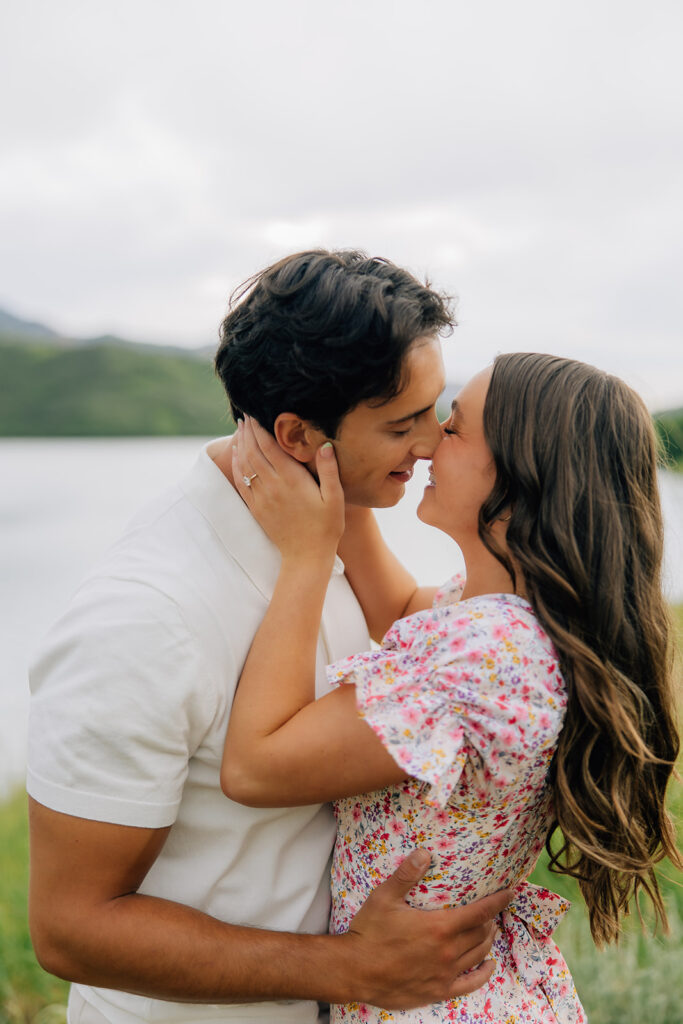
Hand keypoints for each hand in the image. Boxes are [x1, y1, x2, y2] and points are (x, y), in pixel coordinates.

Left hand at [232, 417, 344, 562]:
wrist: (306, 556)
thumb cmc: (326, 527)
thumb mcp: (335, 498)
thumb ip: (330, 470)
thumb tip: (325, 445)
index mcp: (292, 479)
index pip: (270, 446)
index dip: (260, 428)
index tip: (255, 414)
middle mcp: (273, 486)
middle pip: (254, 451)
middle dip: (248, 431)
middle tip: (245, 416)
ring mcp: (261, 497)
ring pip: (245, 465)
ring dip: (241, 445)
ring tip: (240, 429)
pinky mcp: (256, 508)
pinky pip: (241, 482)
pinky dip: (237, 465)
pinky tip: (237, 455)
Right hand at [342, 850, 509, 1009]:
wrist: (355, 970)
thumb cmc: (369, 932)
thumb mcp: (384, 897)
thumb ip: (406, 875)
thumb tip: (424, 852)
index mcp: (439, 928)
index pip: (478, 913)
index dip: (497, 902)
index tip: (509, 893)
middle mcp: (448, 952)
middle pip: (481, 934)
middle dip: (490, 920)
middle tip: (491, 910)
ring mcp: (444, 974)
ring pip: (478, 956)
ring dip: (487, 941)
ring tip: (489, 930)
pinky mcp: (438, 990)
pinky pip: (470, 984)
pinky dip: (483, 973)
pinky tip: (489, 965)